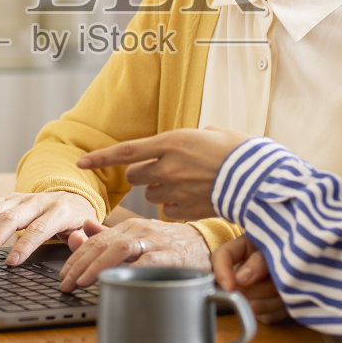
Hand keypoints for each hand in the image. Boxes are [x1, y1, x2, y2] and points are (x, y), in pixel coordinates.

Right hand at [0, 191, 97, 265]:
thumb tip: (76, 241)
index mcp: (59, 211)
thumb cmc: (79, 220)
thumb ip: (84, 238)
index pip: (38, 228)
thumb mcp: (88, 231)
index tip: (10, 263)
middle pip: (11, 217)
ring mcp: (23, 197)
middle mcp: (38, 201)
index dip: (24, 245)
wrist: (75, 197)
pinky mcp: (11, 197)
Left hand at [58, 218, 210, 292]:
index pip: (94, 240)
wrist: (207, 245)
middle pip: (101, 244)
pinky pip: (147, 261)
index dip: (75, 257)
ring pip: (119, 249)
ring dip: (97, 266)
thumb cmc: (170, 244)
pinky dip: (130, 271)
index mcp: (128, 226)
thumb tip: (81, 231)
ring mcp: (154, 242)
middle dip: (79, 264)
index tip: (63, 275)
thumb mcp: (138, 236)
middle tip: (65, 284)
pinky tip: (116, 281)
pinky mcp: (170, 256)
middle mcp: (139, 230)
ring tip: (82, 282)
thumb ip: (109, 235)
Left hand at [77, 127, 251, 219]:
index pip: (125, 151)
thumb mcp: (211, 132)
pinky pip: (169, 209)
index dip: (100, 158)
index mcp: (172, 142)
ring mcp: (177, 190)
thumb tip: (178, 147)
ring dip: (160, 189)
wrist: (261, 178)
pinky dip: (176, 205)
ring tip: (186, 183)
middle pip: (135, 175)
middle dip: (144, 173)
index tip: (80, 162)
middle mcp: (169, 166)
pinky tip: (196, 197)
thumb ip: (186, 140)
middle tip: (165, 169)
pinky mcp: (187, 209)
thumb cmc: (240, 150)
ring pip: (151, 194)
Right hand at [213, 235, 288, 324]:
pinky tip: (288, 297)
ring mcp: (253, 294)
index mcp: (241, 250)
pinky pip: (267, 316)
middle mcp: (242, 273)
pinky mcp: (264, 310)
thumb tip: (240, 279)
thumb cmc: (290, 250)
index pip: (221, 257)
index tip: (231, 287)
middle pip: (240, 289)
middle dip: (262, 286)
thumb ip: (259, 261)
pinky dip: (280, 309)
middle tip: (279, 276)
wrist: (308, 263)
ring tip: (287, 285)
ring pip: (254, 306)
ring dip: (274, 298)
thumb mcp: (275, 248)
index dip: (222, 273)